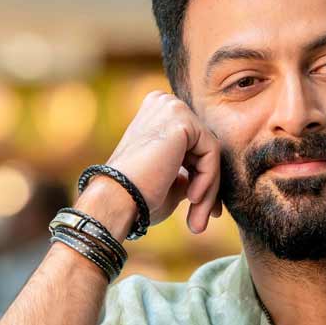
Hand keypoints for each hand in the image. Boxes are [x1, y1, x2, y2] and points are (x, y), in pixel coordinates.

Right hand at [105, 90, 221, 233]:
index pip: (195, 146)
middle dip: (208, 186)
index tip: (201, 208)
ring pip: (210, 152)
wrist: (114, 200)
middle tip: (201, 220)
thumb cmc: (136, 197)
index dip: (202, 179)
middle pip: (204, 148)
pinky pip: (211, 153)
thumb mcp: (169, 180)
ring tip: (198, 218)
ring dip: (209, 189)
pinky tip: (192, 197)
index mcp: (158, 113)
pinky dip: (208, 180)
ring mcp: (173, 108)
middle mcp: (164, 103)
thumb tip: (210, 179)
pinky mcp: (182, 120)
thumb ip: (189, 170)